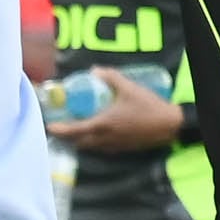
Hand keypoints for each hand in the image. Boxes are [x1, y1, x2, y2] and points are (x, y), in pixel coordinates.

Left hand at [49, 67, 184, 152]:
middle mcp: (105, 139)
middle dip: (68, 136)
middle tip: (62, 127)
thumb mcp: (129, 87)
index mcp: (103, 124)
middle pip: (79, 142)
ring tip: (77, 130)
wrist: (169, 125)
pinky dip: (95, 143)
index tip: (50, 127)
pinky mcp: (123, 149)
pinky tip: (98, 133)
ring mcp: (115, 146)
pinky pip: (103, 149)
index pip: (75, 130)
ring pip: (91, 147)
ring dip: (81, 140)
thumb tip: (95, 71)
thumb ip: (110, 77)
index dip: (60, 129)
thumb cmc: (148, 106)